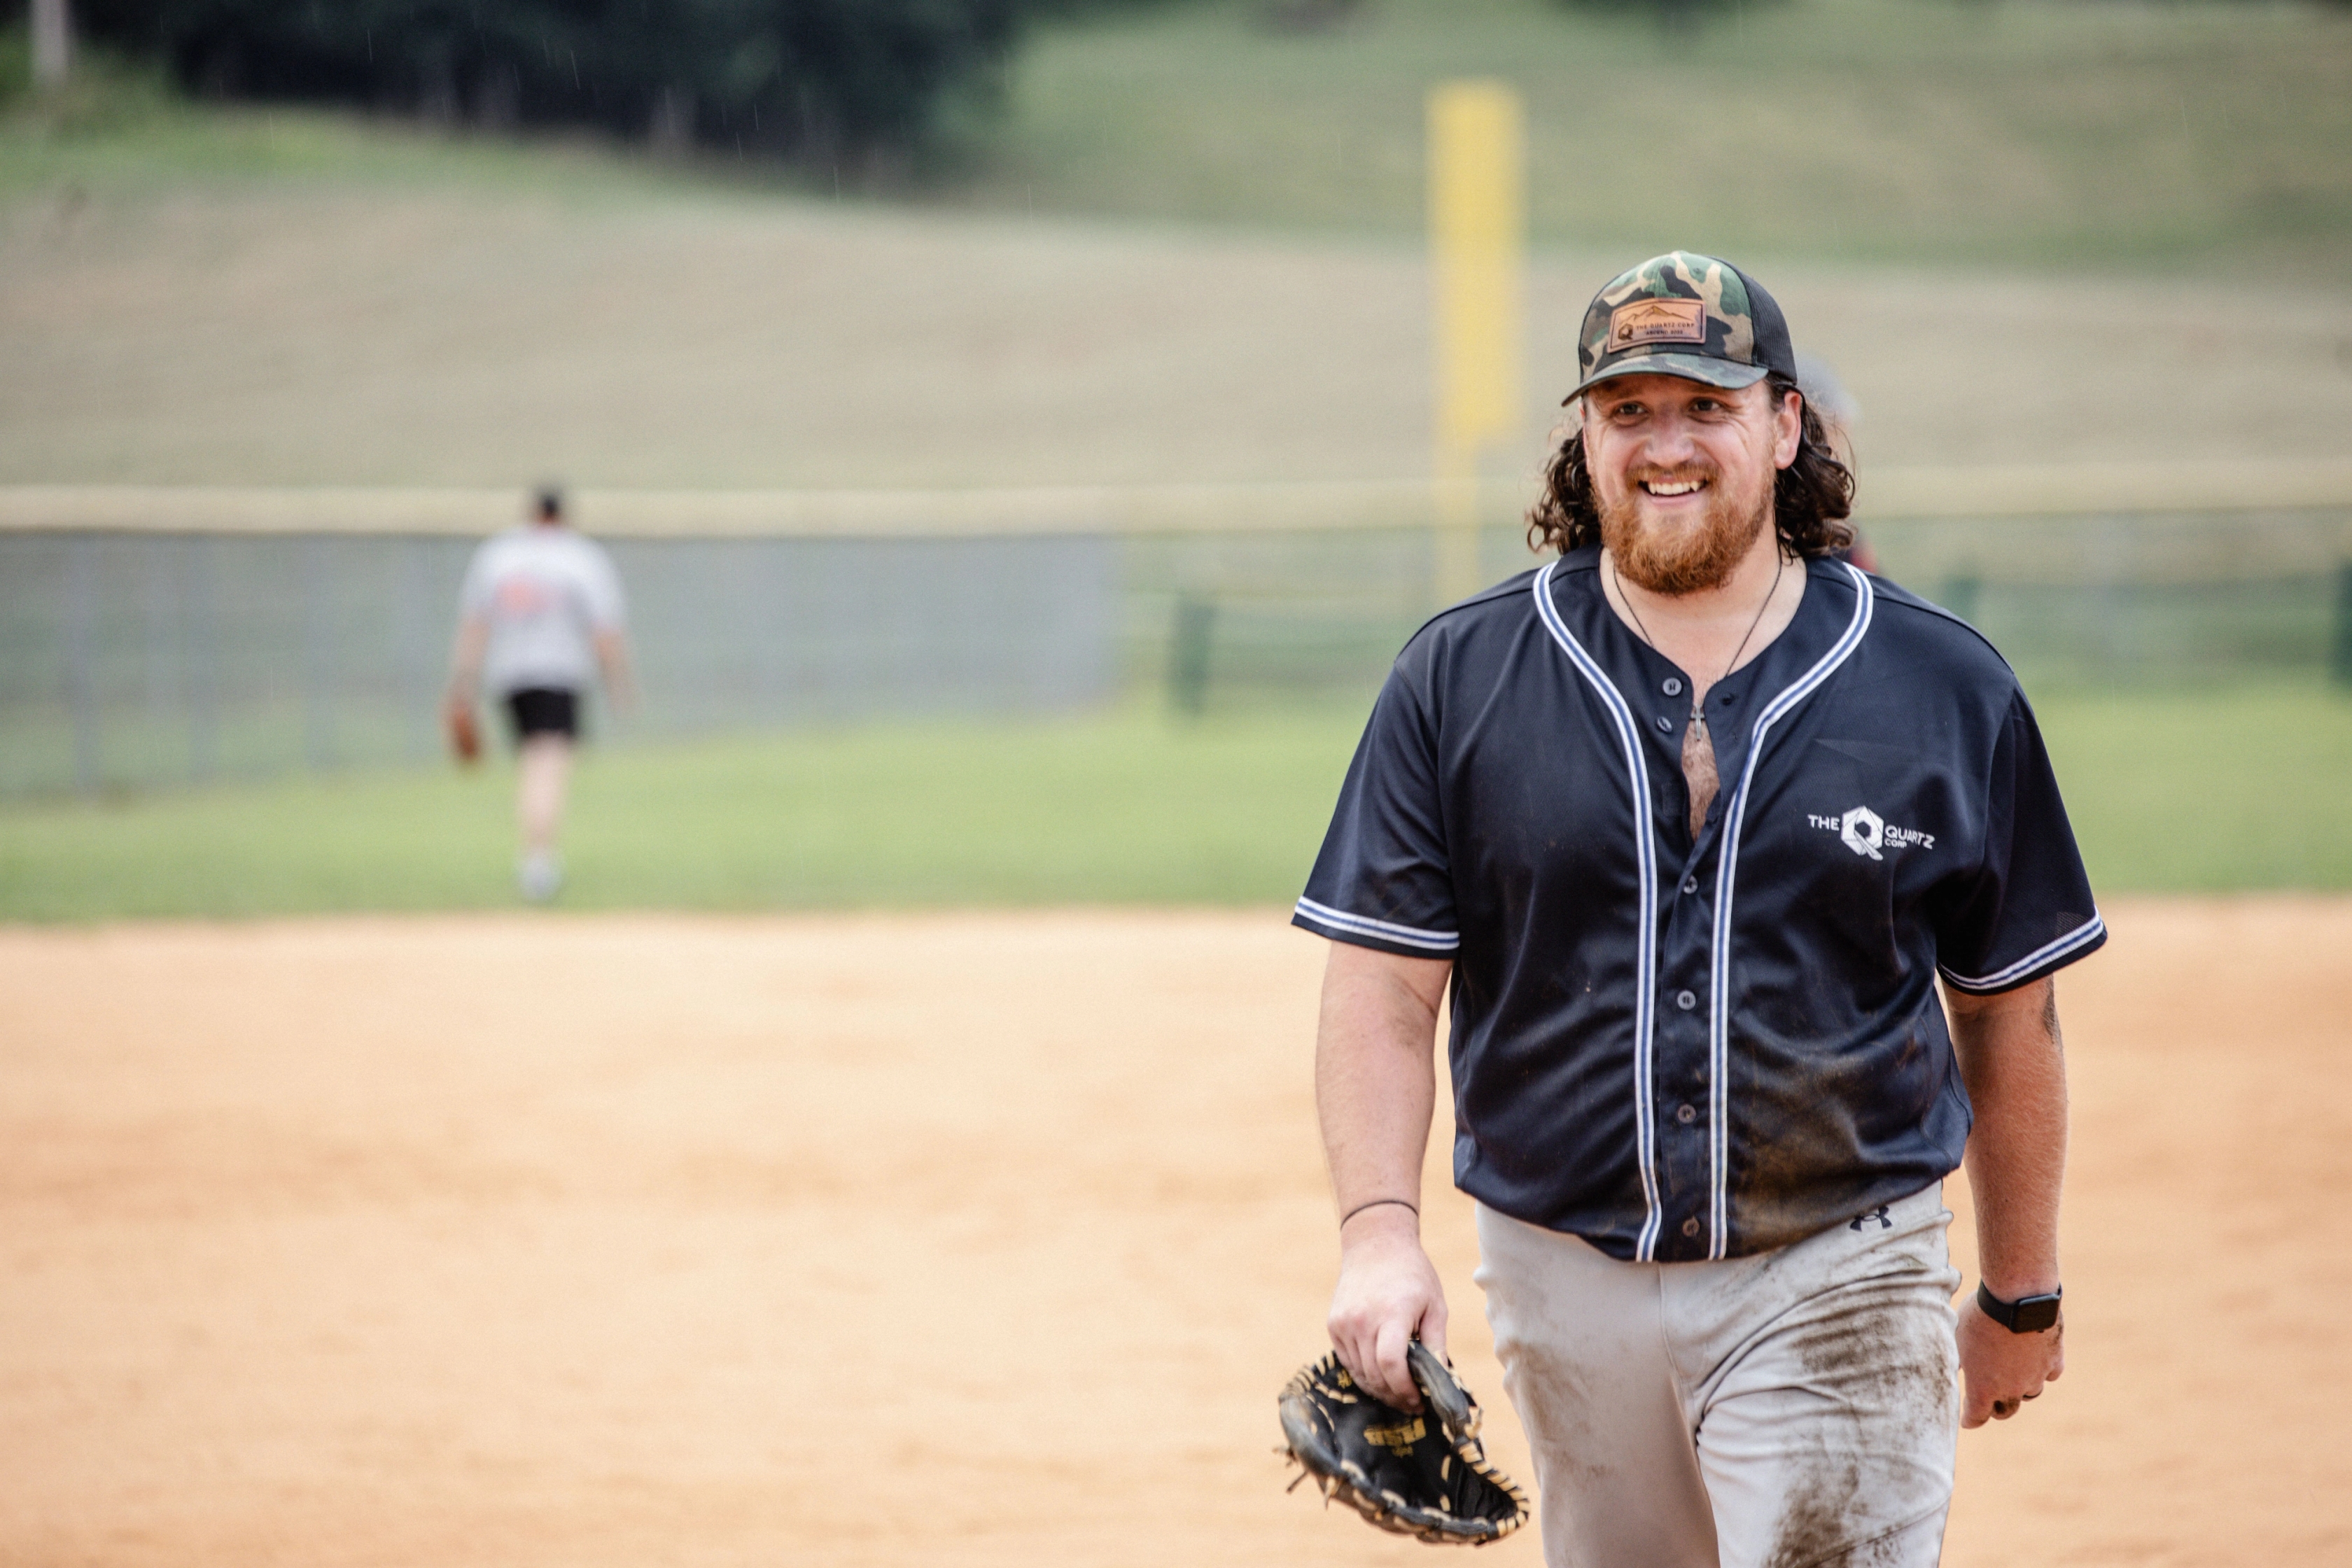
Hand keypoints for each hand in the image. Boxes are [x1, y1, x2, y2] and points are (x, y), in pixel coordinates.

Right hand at [1327, 1207, 1447, 1411]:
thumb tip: (1442, 1381)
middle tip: (1411, 1403)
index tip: (1418, 1400)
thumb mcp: (1435, 1304)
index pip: (1390, 1364)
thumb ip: (1437, 1343)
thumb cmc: (1413, 1274)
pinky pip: (1348, 1361)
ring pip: (1360, 1372)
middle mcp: (1362, 1319)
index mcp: (1392, 1313)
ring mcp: (1344, 1323)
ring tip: (1398, 1392)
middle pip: (1374, 1374)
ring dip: (1379, 1388)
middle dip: (1394, 1395)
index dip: (1404, 1389)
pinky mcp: (1334, 1324)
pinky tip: (1380, 1375)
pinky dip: (1364, 1373)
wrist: (1375, 1244)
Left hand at [1956, 1293, 2063, 1427]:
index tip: (1967, 1421)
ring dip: (2020, 1387)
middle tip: (1991, 1400)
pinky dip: (2043, 1370)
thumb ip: (1961, 1357)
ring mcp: (2036, 1377)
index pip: (1977, 1416)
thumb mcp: (1957, 1335)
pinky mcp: (2055, 1362)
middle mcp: (2011, 1389)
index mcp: (1983, 1387)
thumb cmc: (1979, 1315)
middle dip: (1997, 1408)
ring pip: (2030, 1392)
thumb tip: (1960, 1365)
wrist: (2017, 1298)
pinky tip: (2037, 1361)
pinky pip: (2049, 1373)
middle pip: (2007, 1410)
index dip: (1971, 1420)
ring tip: (2013, 1375)